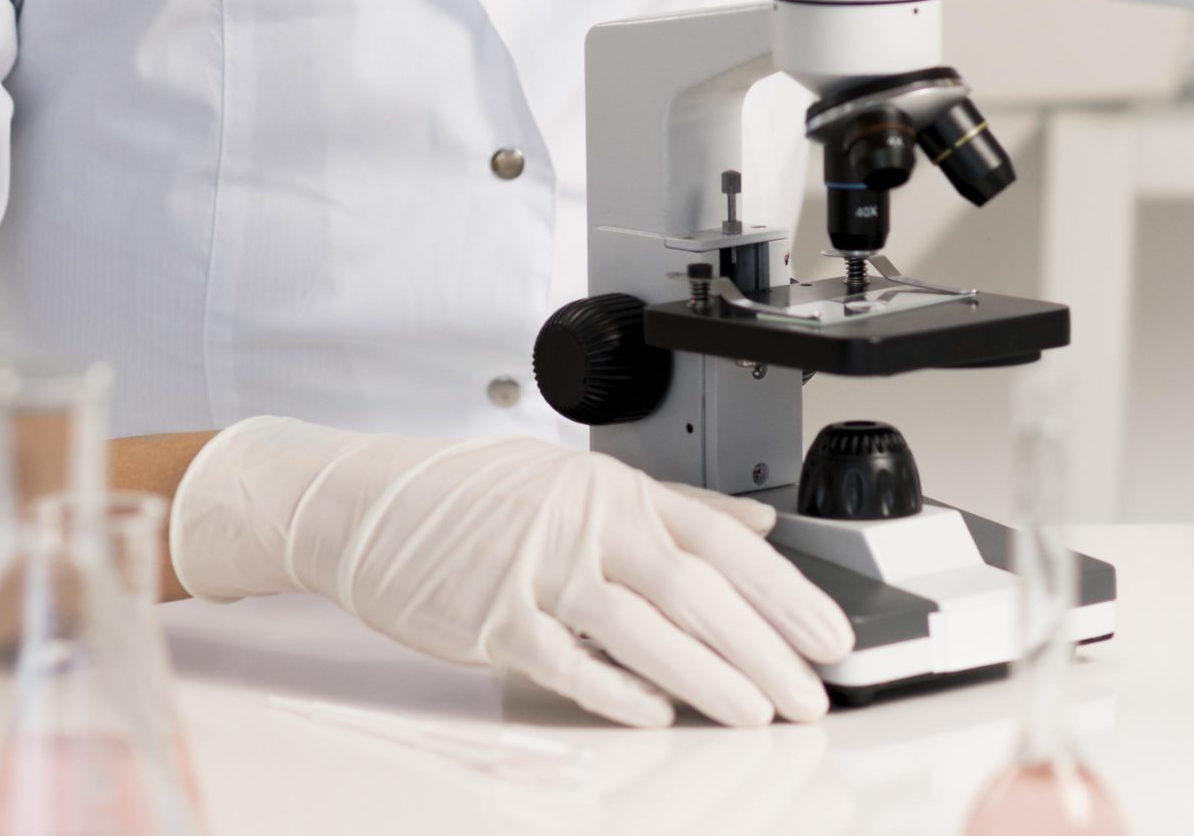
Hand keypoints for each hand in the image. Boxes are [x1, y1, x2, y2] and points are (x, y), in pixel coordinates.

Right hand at [168, 418, 855, 726]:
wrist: (366, 504)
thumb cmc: (468, 496)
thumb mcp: (575, 479)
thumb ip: (672, 504)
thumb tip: (756, 526)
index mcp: (609, 487)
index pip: (719, 538)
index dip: (783, 589)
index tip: (828, 631)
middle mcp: (581, 522)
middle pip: (696, 589)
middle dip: (765, 646)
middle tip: (812, 690)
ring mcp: (536, 571)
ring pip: (645, 630)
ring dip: (711, 678)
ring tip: (760, 713)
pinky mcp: (493, 621)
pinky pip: (569, 664)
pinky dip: (618, 691)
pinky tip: (659, 714)